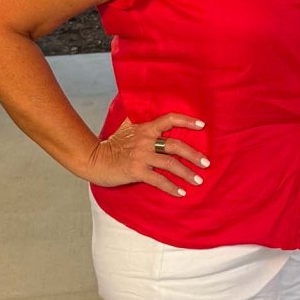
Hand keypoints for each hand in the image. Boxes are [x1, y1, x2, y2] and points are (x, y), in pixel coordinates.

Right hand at [86, 113, 208, 196]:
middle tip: (207, 163)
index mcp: (145, 128)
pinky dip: (171, 187)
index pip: (169, 119)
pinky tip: (181, 193)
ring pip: (170, 164)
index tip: (202, 125)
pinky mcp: (136, 171)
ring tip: (198, 181)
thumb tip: (141, 107)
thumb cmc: (110, 145)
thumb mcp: (125, 128)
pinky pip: (158, 180)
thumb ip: (138, 120)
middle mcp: (146, 141)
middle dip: (194, 155)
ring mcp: (141, 156)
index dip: (187, 121)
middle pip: (176, 145)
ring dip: (187, 173)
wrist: (93, 159)